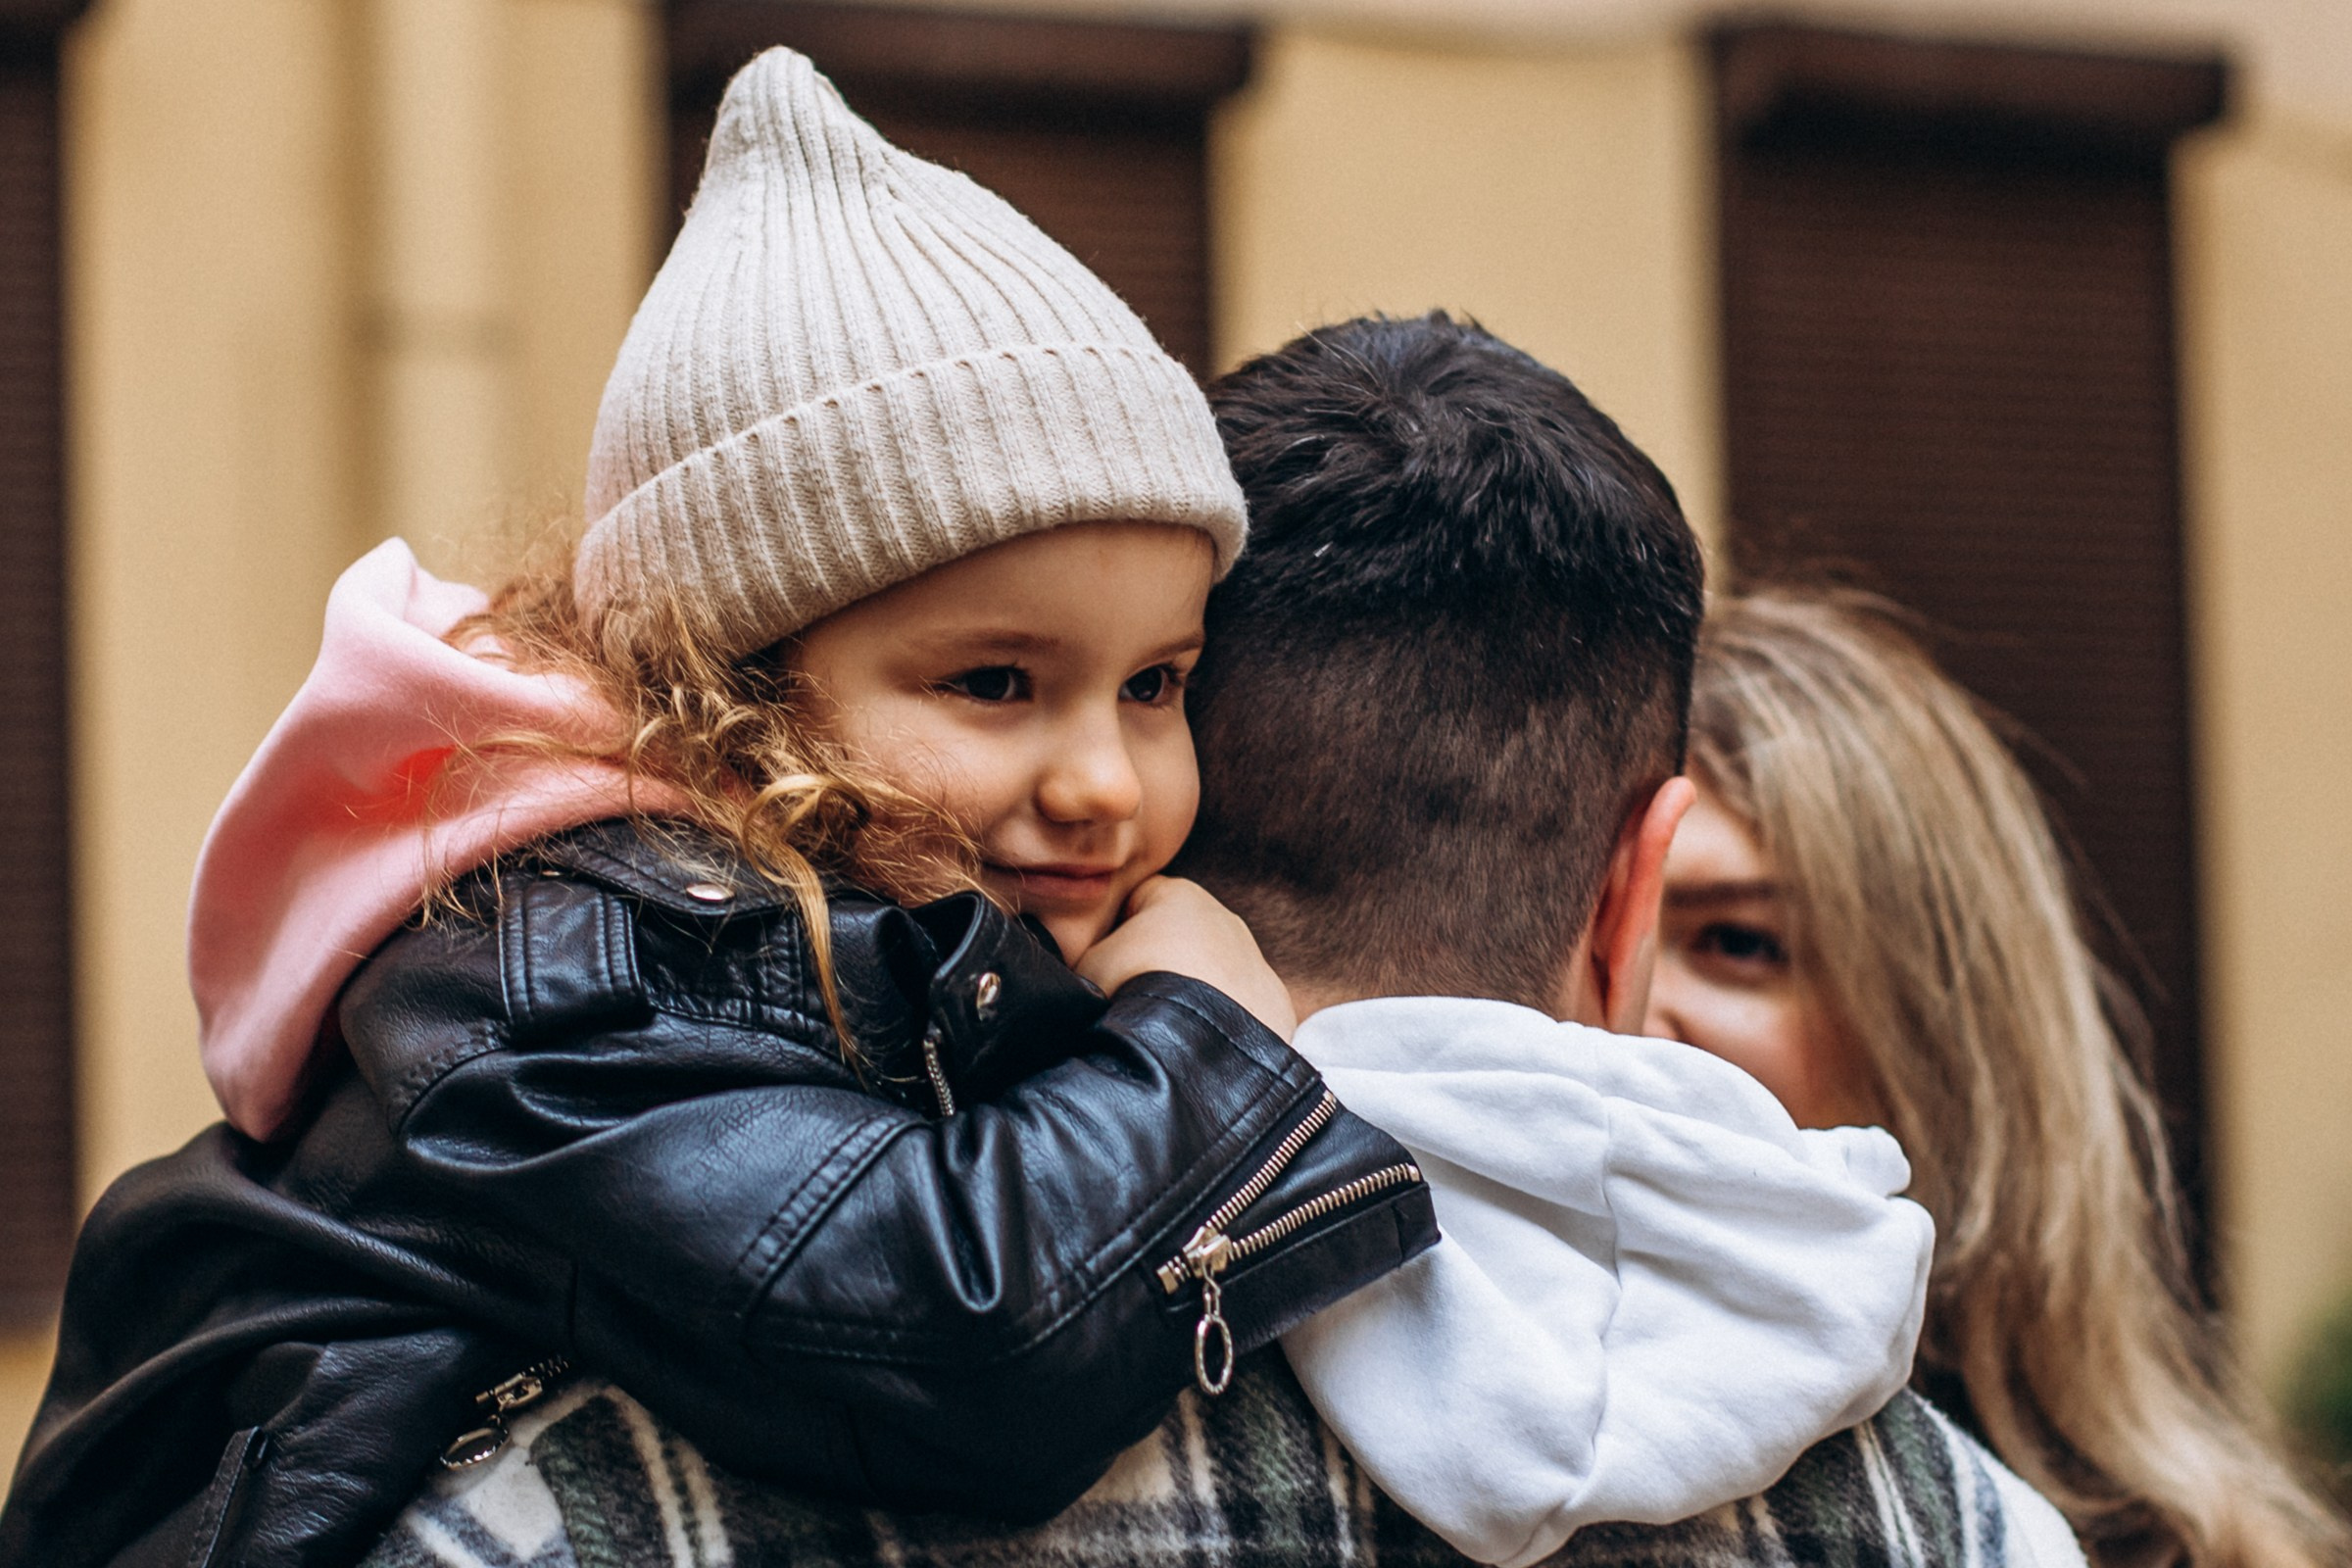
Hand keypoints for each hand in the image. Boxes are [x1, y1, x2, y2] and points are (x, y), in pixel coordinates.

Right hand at [1074, 877, 1297, 1041]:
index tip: (1102, 968)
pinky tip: (1198, 1043)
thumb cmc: (1134, 990)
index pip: (1137, 901)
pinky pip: (1239, 1007)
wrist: (1195, 1041)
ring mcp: (1255, 961)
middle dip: (1157, 962)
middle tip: (1131, 1000)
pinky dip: (1220, 1021)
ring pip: (1212, 972)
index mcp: (1178, 895)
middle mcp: (1225, 918)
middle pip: (1179, 936)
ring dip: (1192, 993)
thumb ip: (1091, 953)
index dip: (1113, 934)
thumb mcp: (1087, 963)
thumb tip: (1091, 967)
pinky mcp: (1275, 1003)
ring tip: (1164, 1028)